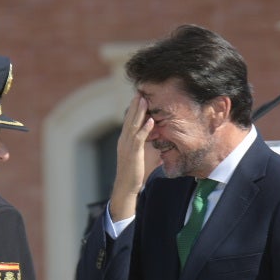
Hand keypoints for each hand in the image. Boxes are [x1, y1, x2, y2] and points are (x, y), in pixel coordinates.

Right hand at [107, 93, 155, 222]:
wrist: (126, 186)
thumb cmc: (133, 173)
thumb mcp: (140, 156)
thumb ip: (145, 146)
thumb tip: (155, 140)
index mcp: (125, 140)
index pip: (128, 121)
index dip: (133, 109)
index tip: (138, 97)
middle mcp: (124, 141)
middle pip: (129, 120)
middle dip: (135, 106)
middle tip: (140, 92)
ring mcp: (127, 146)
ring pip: (133, 126)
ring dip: (139, 113)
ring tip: (144, 101)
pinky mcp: (133, 153)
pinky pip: (139, 139)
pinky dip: (145, 129)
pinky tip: (150, 121)